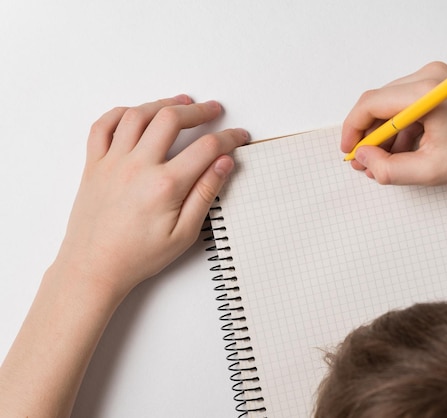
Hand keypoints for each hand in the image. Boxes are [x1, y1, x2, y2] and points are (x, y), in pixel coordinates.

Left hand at [54, 95, 248, 296]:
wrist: (93, 268)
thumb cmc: (137, 256)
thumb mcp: (184, 234)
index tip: (238, 137)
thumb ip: (205, 194)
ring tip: (180, 103)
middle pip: (171, 119)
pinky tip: (136, 114)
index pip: (206, 148)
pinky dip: (120, 113)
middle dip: (199, 111)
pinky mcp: (94, 165)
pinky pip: (102, 126)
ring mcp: (112, 162)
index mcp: (165, 185)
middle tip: (213, 111)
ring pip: (138, 115)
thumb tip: (224, 164)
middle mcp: (137, 166)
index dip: (228, 138)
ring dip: (162, 104)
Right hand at [341, 62, 446, 185]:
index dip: (353, 130)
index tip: (349, 152)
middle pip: (379, 103)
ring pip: (391, 106)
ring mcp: (435, 78)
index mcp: (425, 91)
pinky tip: (404, 152)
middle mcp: (429, 76)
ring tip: (385, 162)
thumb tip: (364, 158)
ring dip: (384, 135)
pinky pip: (406, 106)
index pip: (370, 104)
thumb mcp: (429, 171)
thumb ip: (388, 169)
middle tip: (365, 162)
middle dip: (368, 135)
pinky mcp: (440, 86)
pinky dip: (400, 129)